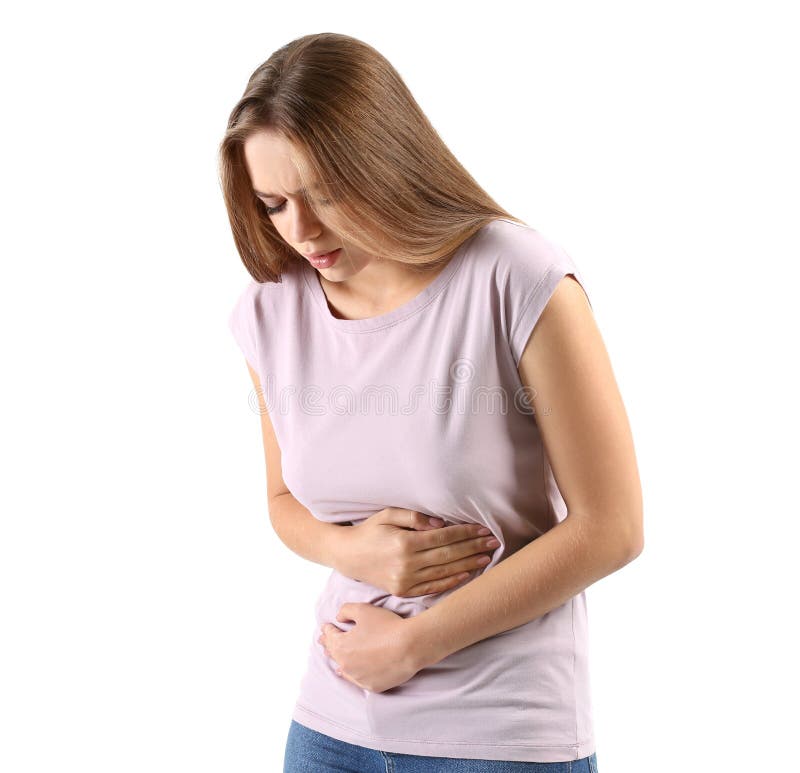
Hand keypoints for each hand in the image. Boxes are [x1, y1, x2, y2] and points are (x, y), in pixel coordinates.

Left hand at [318, 603, 421, 692]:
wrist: (409, 647)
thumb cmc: (386, 626)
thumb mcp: (363, 610)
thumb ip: (346, 610)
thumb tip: (338, 617)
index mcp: (341, 646)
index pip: (330, 635)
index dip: (328, 629)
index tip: (325, 626)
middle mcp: (346, 665)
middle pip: (333, 653)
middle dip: (329, 645)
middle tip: (323, 641)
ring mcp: (358, 678)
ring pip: (343, 668)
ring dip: (339, 660)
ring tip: (334, 658)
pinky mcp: (372, 686)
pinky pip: (357, 680)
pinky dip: (351, 674)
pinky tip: (348, 673)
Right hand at [331, 507, 496, 596]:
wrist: (348, 555)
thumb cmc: (370, 530)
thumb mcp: (387, 515)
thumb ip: (413, 517)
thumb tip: (439, 524)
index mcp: (405, 544)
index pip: (444, 538)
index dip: (466, 533)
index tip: (483, 529)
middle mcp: (406, 565)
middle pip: (449, 556)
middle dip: (473, 548)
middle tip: (494, 542)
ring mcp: (405, 581)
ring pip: (444, 573)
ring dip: (468, 564)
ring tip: (486, 557)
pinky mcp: (403, 591)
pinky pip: (433, 588)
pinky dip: (452, 581)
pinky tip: (467, 574)